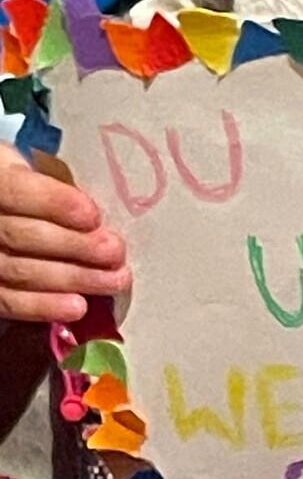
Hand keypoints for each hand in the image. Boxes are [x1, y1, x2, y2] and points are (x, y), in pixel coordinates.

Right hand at [0, 144, 129, 321]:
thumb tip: (95, 212)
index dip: (54, 203)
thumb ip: (55, 184)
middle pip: (22, 236)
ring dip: (73, 278)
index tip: (92, 215)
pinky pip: (8, 302)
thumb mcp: (34, 171)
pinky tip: (79, 307)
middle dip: (75, 246)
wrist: (7, 216)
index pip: (15, 191)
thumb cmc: (30, 191)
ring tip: (114, 281)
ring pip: (20, 271)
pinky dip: (44, 306)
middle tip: (115, 252)